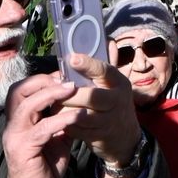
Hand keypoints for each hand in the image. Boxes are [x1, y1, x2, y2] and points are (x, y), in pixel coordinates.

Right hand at [0, 70, 97, 177]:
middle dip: (43, 80)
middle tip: (67, 79)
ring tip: (73, 90)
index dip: (41, 79)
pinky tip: (78, 116)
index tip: (64, 74)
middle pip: (18, 91)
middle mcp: (12, 125)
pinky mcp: (23, 150)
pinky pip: (42, 129)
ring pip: (28, 106)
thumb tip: (76, 102)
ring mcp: (14, 137)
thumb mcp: (56, 138)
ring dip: (52, 95)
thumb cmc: (44, 167)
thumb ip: (60, 120)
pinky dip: (61, 119)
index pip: (21, 89)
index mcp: (18, 120)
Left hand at [63, 52, 144, 173]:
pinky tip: (58, 118)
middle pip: (90, 96)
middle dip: (70, 93)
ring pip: (80, 114)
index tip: (71, 58)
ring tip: (52, 103)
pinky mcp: (98, 136)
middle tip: (54, 88)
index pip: (105, 71)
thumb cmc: (114, 103)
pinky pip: (76, 129)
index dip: (88, 64)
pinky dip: (65, 123)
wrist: (125, 138)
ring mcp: (108, 120)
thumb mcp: (115, 84)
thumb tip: (107, 39)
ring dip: (64, 109)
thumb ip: (108, 63)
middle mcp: (116, 101)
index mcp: (119, 83)